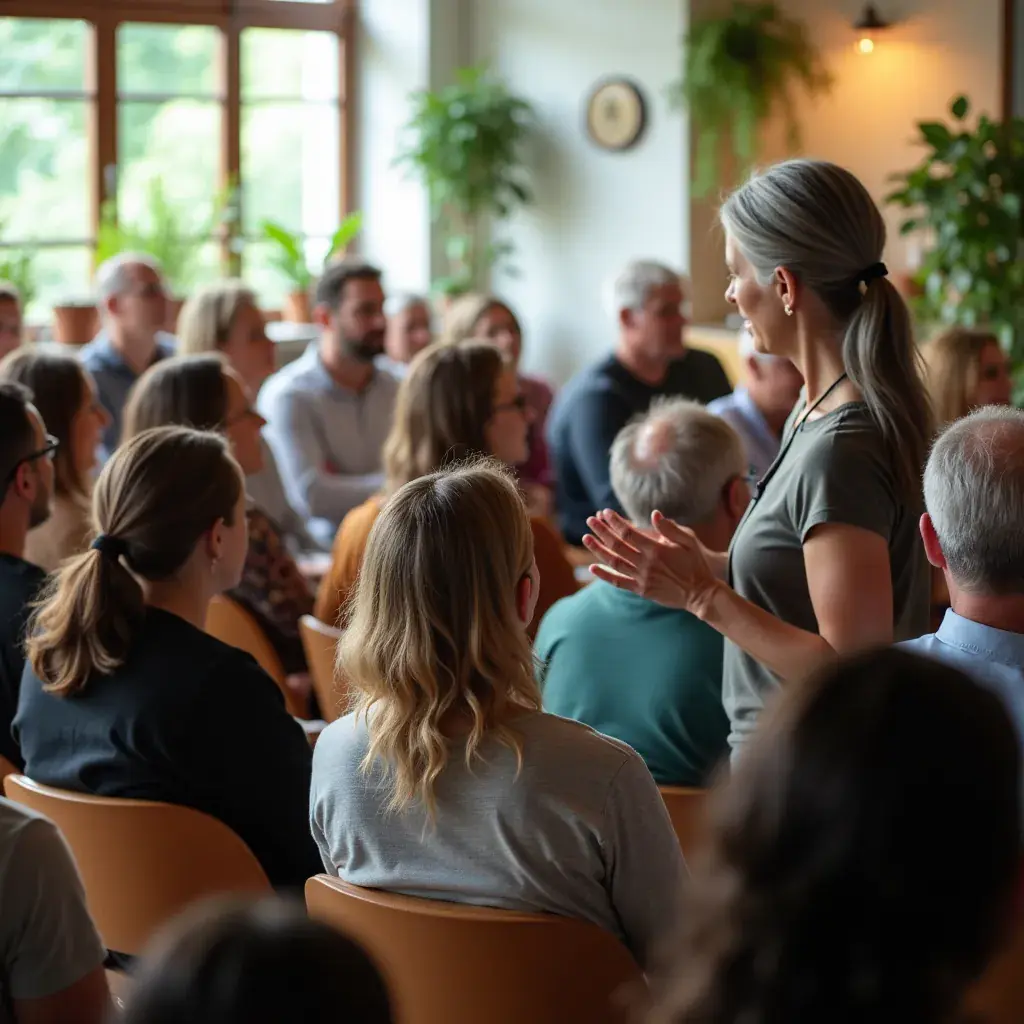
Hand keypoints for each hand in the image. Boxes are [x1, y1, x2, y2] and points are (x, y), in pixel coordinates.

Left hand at [582, 509, 719, 617]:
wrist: (701, 593)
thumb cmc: (696, 564)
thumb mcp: (688, 541)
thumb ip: (670, 528)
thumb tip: (654, 514)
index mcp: (656, 550)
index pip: (629, 533)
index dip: (615, 522)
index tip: (605, 512)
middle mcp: (646, 564)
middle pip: (617, 546)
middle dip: (602, 531)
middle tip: (590, 520)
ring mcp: (641, 578)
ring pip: (614, 562)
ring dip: (598, 550)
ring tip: (586, 539)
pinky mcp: (641, 590)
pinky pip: (618, 582)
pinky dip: (604, 575)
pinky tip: (592, 567)